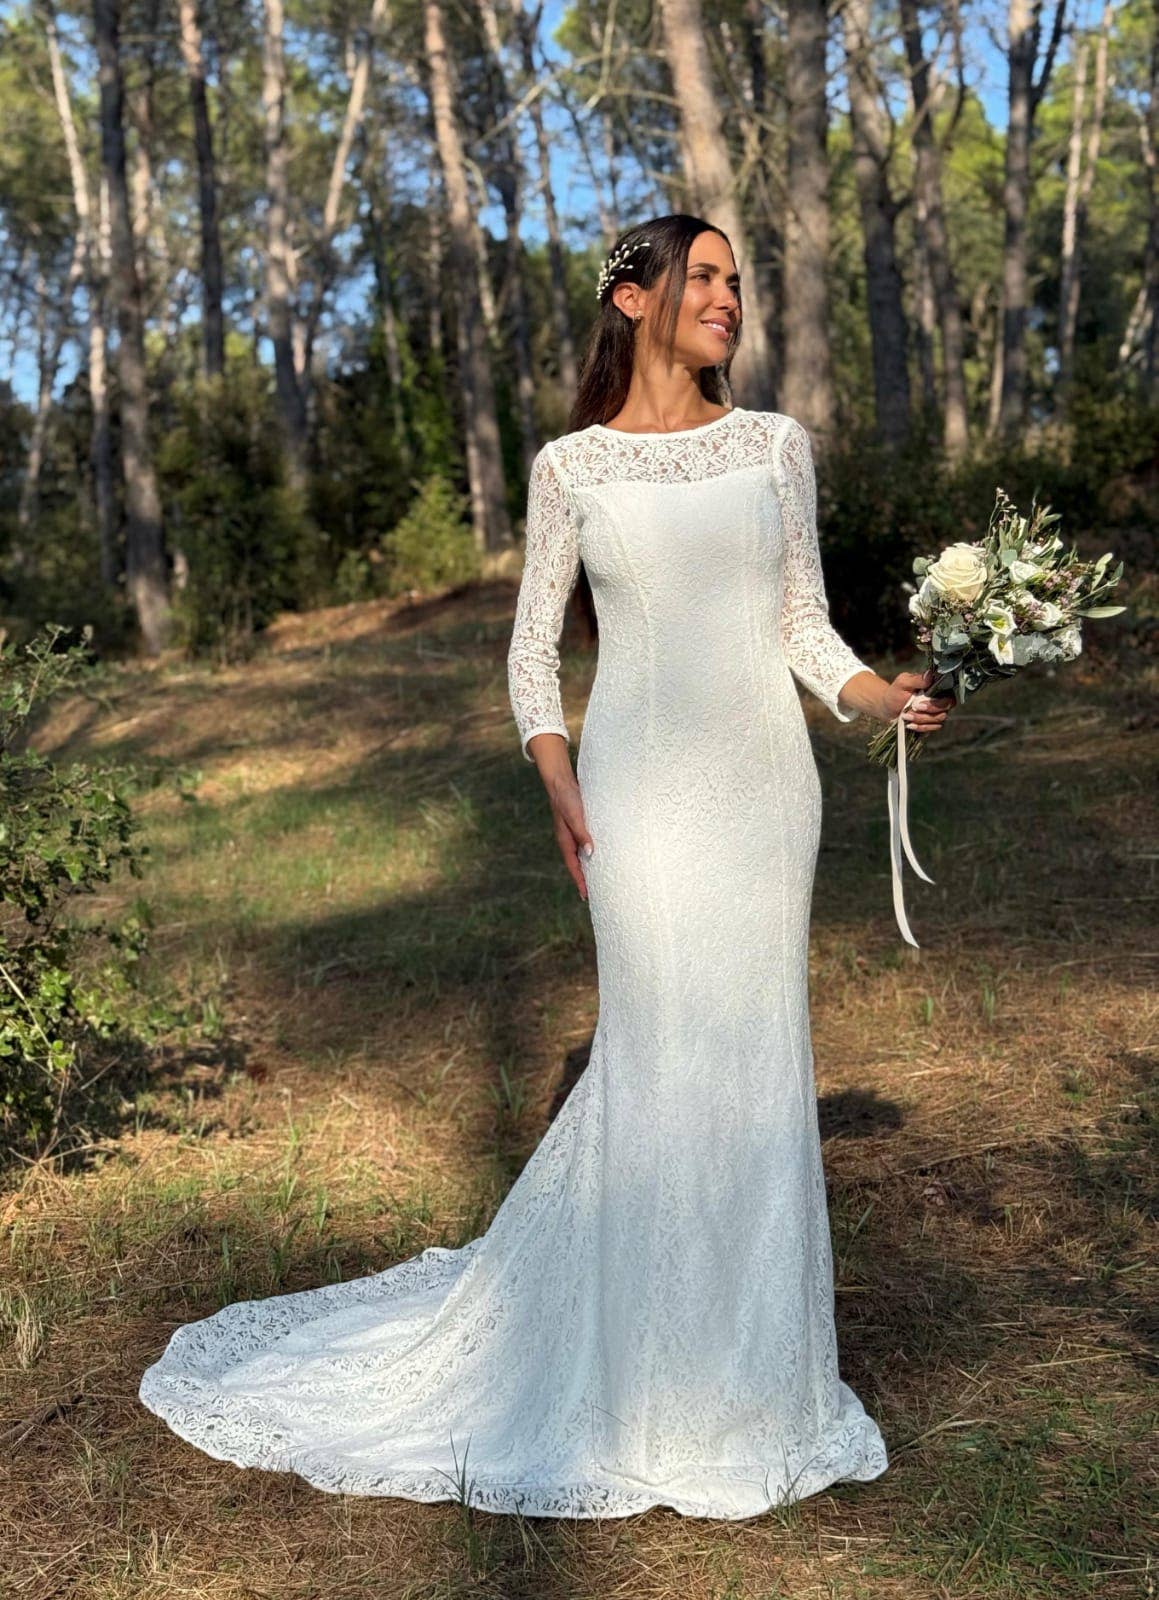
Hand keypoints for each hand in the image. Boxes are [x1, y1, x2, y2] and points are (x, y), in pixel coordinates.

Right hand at [545, 768, 594, 899]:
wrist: (561, 782)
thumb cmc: (567, 799)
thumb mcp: (575, 817)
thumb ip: (582, 834)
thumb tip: (590, 853)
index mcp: (565, 841)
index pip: (574, 867)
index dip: (580, 881)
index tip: (586, 896)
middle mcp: (569, 841)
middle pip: (578, 864)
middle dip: (585, 879)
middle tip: (594, 894)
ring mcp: (573, 834)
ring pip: (582, 855)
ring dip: (589, 866)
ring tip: (599, 879)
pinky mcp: (579, 826)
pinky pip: (585, 844)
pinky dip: (591, 853)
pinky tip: (599, 854)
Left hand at [883, 668, 955, 734]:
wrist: (888, 707)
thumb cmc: (896, 692)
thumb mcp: (903, 682)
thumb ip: (917, 679)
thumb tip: (929, 675)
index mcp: (937, 689)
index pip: (948, 697)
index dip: (936, 703)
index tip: (918, 704)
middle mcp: (940, 701)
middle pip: (944, 710)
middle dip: (927, 713)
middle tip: (912, 709)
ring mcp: (937, 713)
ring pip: (938, 720)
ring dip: (921, 719)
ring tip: (905, 716)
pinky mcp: (931, 724)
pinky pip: (932, 728)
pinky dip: (920, 727)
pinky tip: (909, 724)